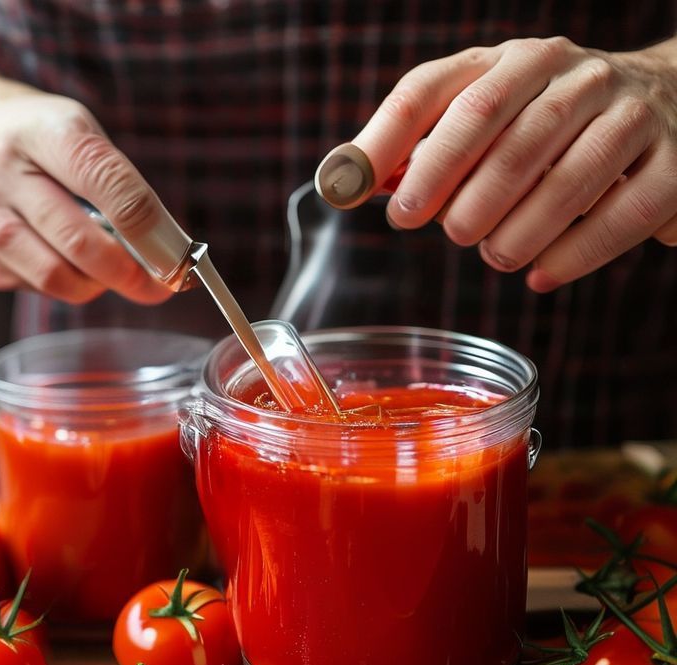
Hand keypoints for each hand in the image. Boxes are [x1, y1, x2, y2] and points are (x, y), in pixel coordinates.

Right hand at [0, 76, 176, 303]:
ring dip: (100, 283)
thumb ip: (125, 187)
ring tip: (112, 267)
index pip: (106, 183)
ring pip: (59, 277)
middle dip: (132, 274)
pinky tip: (71, 261)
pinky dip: (70, 285)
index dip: (148, 229)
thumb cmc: (43, 140)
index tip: (178, 258)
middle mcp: (1, 175)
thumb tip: (168, 249)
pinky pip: (41, 289)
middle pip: (80, 243)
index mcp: (42, 133)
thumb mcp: (85, 134)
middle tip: (160, 286)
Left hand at [349, 36, 676, 290]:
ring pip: (566, 174)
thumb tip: (347, 183)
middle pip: (497, 128)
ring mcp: (628, 112)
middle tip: (446, 232)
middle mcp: (569, 75)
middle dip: (457, 191)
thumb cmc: (551, 126)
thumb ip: (423, 149)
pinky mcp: (672, 162)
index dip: (388, 143)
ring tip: (494, 254)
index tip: (364, 195)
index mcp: (508, 63)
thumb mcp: (487, 121)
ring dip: (517, 227)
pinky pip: (621, 212)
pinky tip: (541, 275)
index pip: (432, 90)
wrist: (667, 105)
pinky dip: (575, 252)